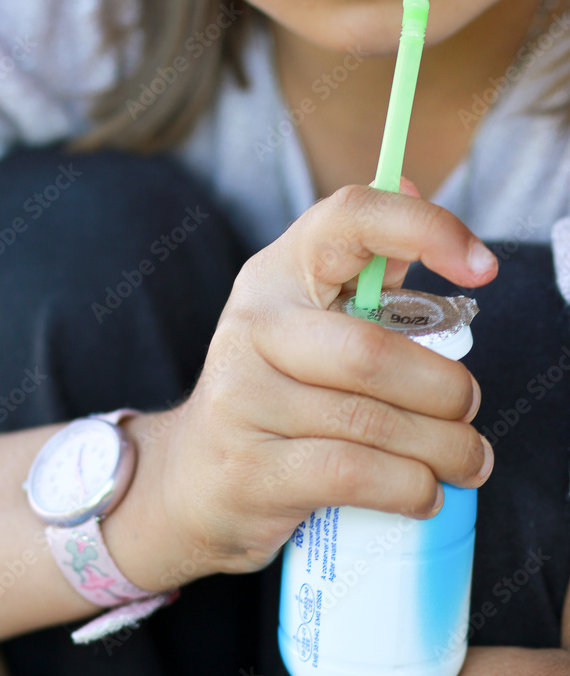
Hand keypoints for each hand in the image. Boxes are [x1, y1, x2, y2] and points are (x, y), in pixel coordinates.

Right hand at [139, 182, 498, 584]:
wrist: (192, 477)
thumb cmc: (276, 391)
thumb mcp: (307, 320)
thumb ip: (363, 264)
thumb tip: (408, 182)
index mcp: (278, 275)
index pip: (350, 219)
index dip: (424, 228)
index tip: (483, 266)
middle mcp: (253, 326)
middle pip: (372, 352)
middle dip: (445, 391)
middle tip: (469, 412)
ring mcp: (242, 399)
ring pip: (372, 422)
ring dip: (443, 448)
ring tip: (466, 460)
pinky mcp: (249, 469)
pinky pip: (352, 474)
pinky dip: (409, 488)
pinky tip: (426, 493)